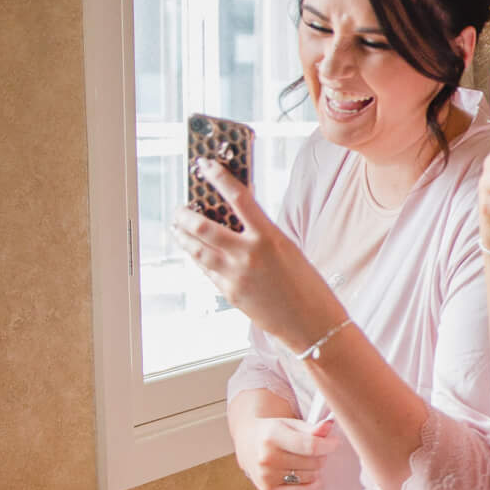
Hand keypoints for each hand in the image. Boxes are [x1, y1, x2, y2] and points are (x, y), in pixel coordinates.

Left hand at [175, 161, 344, 349]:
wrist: (312, 324)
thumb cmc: (308, 286)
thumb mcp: (288, 250)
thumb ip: (262, 234)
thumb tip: (236, 219)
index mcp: (269, 237)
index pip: (238, 197)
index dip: (218, 177)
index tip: (206, 164)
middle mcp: (248, 254)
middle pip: (204, 226)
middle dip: (186, 214)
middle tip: (180, 207)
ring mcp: (235, 275)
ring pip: (196, 249)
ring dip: (183, 236)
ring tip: (178, 228)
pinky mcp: (229, 293)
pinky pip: (206, 270)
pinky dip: (198, 258)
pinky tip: (194, 253)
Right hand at [236, 415, 335, 489]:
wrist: (247, 442)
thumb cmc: (274, 431)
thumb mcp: (291, 424)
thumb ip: (312, 428)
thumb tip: (328, 426)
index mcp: (272, 436)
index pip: (311, 446)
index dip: (329, 445)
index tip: (334, 443)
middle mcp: (266, 458)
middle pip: (313, 463)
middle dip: (321, 456)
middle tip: (316, 450)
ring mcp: (266, 476)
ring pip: (310, 477)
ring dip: (316, 469)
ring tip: (307, 460)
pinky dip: (311, 486)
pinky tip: (313, 477)